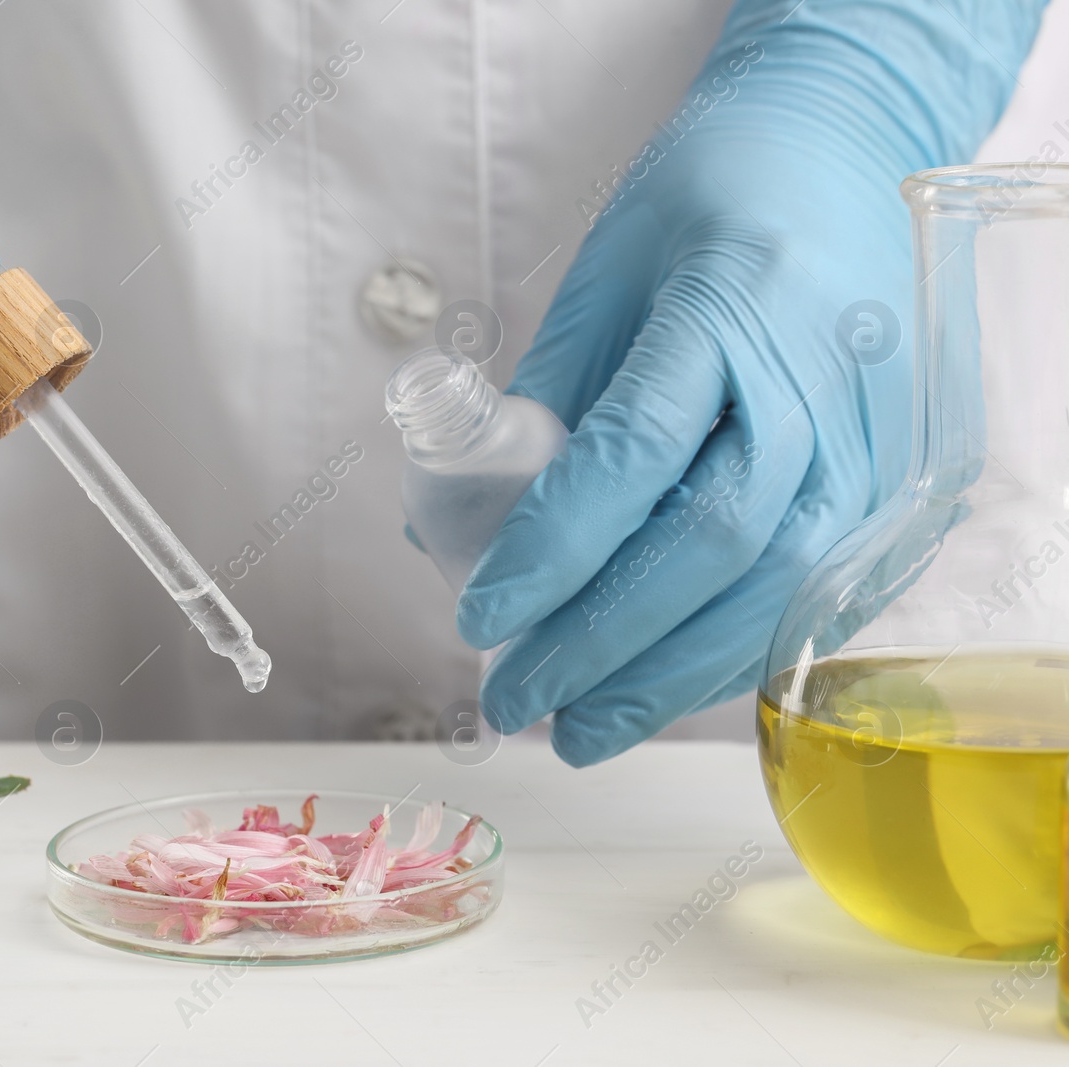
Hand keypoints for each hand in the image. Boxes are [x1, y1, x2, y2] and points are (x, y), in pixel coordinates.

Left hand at [458, 0, 1046, 764]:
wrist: (839, 155)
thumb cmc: (702, 206)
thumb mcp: (601, 278)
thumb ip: (543, 405)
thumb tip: (458, 529)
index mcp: (729, 307)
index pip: (632, 456)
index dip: (552, 551)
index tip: (480, 619)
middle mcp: (816, 383)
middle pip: (709, 544)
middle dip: (601, 642)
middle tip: (516, 701)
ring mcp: (870, 440)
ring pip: (772, 588)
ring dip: (666, 677)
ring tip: (579, 728)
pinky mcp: (891, 485)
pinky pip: (813, 594)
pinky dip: (729, 653)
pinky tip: (662, 690)